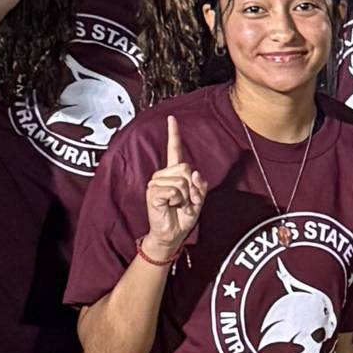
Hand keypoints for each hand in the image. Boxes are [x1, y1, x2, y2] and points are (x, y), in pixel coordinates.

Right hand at [140, 118, 203, 264]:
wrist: (172, 234)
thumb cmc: (183, 216)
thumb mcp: (198, 199)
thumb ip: (200, 185)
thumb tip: (194, 173)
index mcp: (174, 173)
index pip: (174, 150)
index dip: (173, 134)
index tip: (172, 118)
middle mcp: (163, 175)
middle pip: (185, 168)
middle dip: (192, 187)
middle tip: (187, 200)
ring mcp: (156, 183)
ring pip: (181, 181)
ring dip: (186, 196)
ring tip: (178, 205)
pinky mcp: (153, 192)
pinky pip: (174, 190)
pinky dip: (178, 200)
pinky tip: (171, 206)